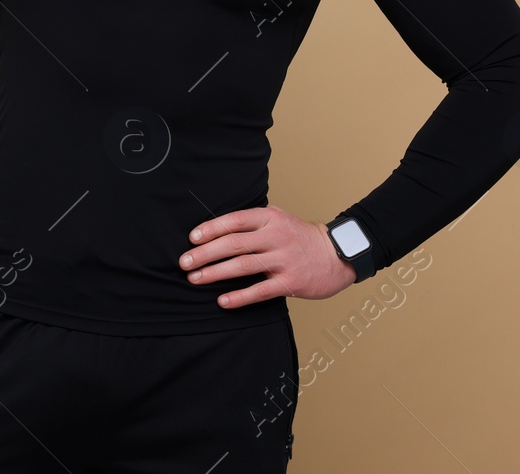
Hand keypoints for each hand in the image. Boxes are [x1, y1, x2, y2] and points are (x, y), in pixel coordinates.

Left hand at [177, 206, 358, 307]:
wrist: (336, 254)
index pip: (234, 220)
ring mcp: (284, 260)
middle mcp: (276, 237)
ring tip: (195, 278)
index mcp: (269, 218)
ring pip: (243, 266)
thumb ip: (252, 220)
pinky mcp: (290, 282)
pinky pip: (260, 291)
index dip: (211, 229)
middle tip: (184, 262)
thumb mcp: (278, 218)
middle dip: (205, 254)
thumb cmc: (299, 237)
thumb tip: (216, 226)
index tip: (192, 239)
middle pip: (234, 244)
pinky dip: (239, 297)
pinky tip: (222, 300)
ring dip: (215, 273)